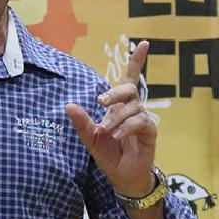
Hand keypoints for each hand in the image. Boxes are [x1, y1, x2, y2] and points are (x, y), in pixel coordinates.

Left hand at [66, 40, 157, 198]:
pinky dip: (126, 128)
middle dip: (114, 92)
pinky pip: (140, 121)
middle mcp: (133, 108)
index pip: (130, 78)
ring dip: (116, 119)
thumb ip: (81, 122)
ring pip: (132, 107)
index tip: (143, 42)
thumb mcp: (90, 138)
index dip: (137, 60)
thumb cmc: (108, 154)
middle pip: (128, 88)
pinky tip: (116, 137)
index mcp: (119, 105)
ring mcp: (143, 118)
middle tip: (99, 102)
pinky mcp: (150, 130)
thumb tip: (68, 105)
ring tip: (106, 133)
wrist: (122, 176)